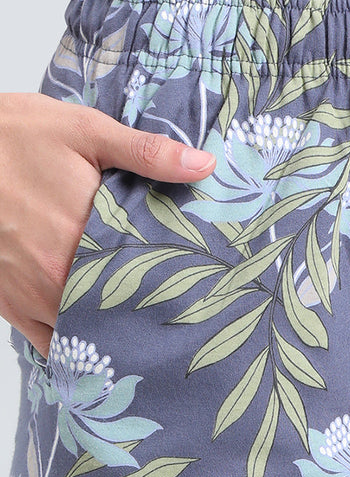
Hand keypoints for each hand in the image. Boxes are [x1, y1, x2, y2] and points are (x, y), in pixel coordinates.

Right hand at [0, 92, 215, 358]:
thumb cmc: (12, 136)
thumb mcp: (85, 131)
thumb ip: (147, 153)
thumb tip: (204, 165)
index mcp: (84, 238)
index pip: (147, 280)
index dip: (175, 287)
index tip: (197, 289)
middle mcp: (57, 278)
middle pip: (120, 313)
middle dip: (148, 313)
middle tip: (179, 311)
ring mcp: (32, 297)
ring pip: (88, 332)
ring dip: (114, 329)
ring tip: (144, 323)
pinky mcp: (10, 307)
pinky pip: (53, 344)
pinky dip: (77, 343)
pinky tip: (100, 334)